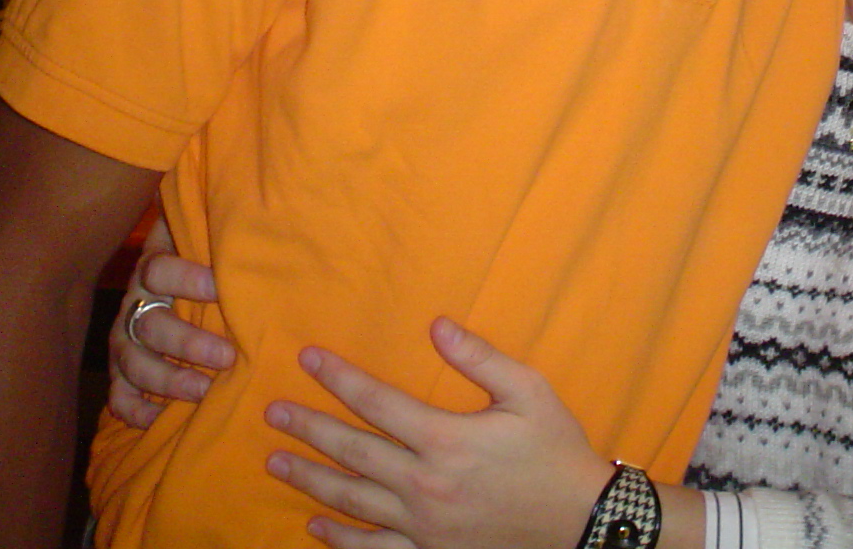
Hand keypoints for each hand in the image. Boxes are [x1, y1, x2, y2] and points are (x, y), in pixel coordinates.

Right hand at [107, 217, 235, 428]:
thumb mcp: (208, 238)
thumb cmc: (203, 261)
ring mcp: (125, 341)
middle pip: (151, 325)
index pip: (159, 270)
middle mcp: (135, 305)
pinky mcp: (121, 373)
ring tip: (205, 391)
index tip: (221, 288)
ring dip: (168, 379)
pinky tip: (161, 419)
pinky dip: (136, 410)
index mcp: (154, 269)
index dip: (187, 279)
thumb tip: (263, 206)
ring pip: (133, 362)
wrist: (166, 284)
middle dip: (188, 343)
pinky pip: (118, 396)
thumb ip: (224, 229)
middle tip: (228, 356)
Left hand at [264, 318, 612, 548]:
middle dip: (309, 428)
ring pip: (352, 501)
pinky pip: (373, 548)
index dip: (339, 378)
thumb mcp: (529, 392)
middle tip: (272, 412)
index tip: (307, 359)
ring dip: (309, 480)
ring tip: (276, 461)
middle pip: (352, 452)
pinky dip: (340, 539)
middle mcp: (425, 484)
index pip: (377, 402)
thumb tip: (436, 325)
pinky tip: (315, 525)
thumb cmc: (556, 450)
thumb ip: (480, 358)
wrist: (581, 521)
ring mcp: (423, 525)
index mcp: (446, 439)